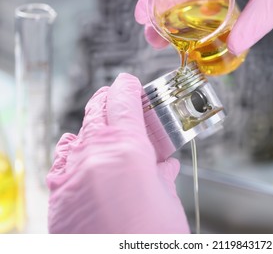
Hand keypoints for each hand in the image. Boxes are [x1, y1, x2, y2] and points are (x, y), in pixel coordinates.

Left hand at [46, 73, 189, 233]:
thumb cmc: (150, 238)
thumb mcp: (166, 200)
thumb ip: (162, 175)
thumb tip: (164, 164)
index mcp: (125, 148)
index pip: (122, 101)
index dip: (126, 87)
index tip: (129, 82)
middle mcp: (93, 153)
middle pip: (96, 111)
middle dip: (107, 100)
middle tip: (117, 97)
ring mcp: (71, 172)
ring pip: (78, 134)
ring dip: (91, 124)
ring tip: (102, 125)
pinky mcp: (58, 193)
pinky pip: (62, 159)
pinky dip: (72, 150)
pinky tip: (79, 153)